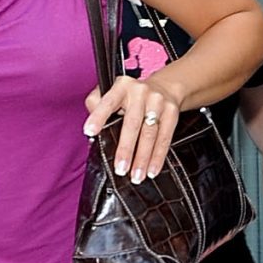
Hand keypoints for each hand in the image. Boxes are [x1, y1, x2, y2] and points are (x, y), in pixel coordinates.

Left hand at [85, 69, 182, 184]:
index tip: (90, 132)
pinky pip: (165, 138)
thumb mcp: (112, 93)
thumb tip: (92, 130)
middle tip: (120, 168)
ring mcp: (158, 102)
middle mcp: (140, 92)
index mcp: (122, 87)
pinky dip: (158, 157)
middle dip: (126, 149)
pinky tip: (152, 169)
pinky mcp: (172, 113)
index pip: (108, 102)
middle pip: (132, 123)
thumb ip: (97, 105)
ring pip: (150, 134)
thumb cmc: (131, 97)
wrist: (164, 87)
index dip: (98, 117)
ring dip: (143, 158)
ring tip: (136, 175)